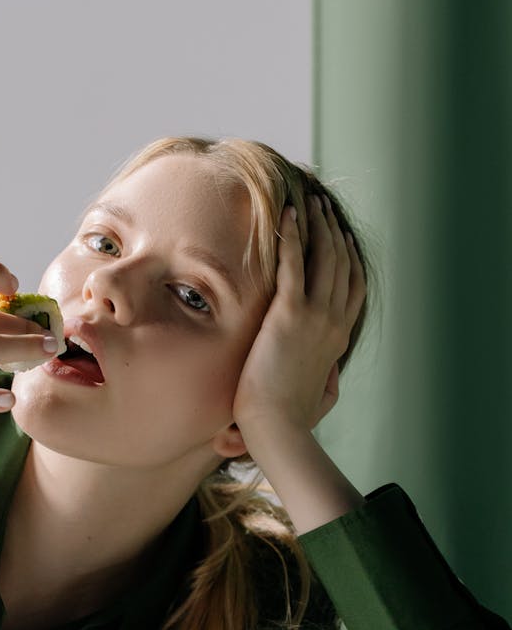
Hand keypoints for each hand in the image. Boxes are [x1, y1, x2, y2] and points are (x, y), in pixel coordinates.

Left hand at [232, 196, 365, 444]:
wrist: (277, 429)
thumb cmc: (291, 420)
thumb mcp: (321, 397)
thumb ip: (329, 376)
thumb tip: (331, 370)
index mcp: (339, 338)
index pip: (352, 287)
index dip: (348, 256)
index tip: (339, 235)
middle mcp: (333, 322)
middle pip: (341, 263)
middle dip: (332, 229)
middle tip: (322, 205)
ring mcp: (315, 317)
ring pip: (322, 257)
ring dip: (316, 224)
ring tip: (308, 200)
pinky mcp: (289, 316)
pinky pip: (293, 265)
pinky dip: (291, 236)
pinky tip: (287, 213)